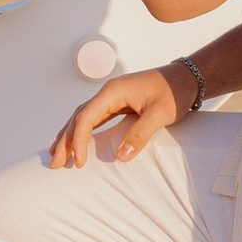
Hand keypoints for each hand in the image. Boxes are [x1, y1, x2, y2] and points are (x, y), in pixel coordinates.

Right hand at [46, 66, 184, 168]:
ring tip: (57, 155)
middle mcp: (107, 93)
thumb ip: (140, 134)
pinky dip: (81, 131)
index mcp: (112, 92)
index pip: (86, 118)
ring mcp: (112, 97)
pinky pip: (93, 118)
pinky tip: (76, 142)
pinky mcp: (118, 103)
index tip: (79, 163)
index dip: (78, 141)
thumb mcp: (160, 114)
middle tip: (54, 164)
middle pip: (77, 117)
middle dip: (64, 140)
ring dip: (68, 136)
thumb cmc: (174, 92)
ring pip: (82, 117)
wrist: (187, 78)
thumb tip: (121, 156)